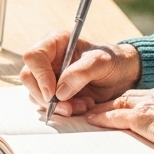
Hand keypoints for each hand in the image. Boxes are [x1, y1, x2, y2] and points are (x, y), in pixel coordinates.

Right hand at [20, 32, 141, 114]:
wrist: (124, 75)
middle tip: (68, 107)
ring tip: (83, 105)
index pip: (34, 57)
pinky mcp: (54, 91)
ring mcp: (49, 75)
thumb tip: (59, 92)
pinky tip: (82, 106)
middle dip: (46, 96)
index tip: (53, 93)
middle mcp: (48, 59)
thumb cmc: (113, 61)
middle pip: (29, 77)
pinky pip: (48, 104)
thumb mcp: (102, 62)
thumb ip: (80, 73)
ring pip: (35, 94)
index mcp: (55, 43)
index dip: (40, 76)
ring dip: (57, 106)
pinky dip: (63, 110)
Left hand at [86, 83, 153, 149]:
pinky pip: (115, 117)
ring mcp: (149, 105)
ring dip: (105, 108)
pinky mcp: (140, 118)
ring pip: (120, 103)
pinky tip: (93, 120)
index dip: (141, 99)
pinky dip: (103, 118)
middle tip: (104, 104)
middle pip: (133, 96)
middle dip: (118, 101)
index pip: (153, 95)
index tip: (135, 103)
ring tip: (93, 112)